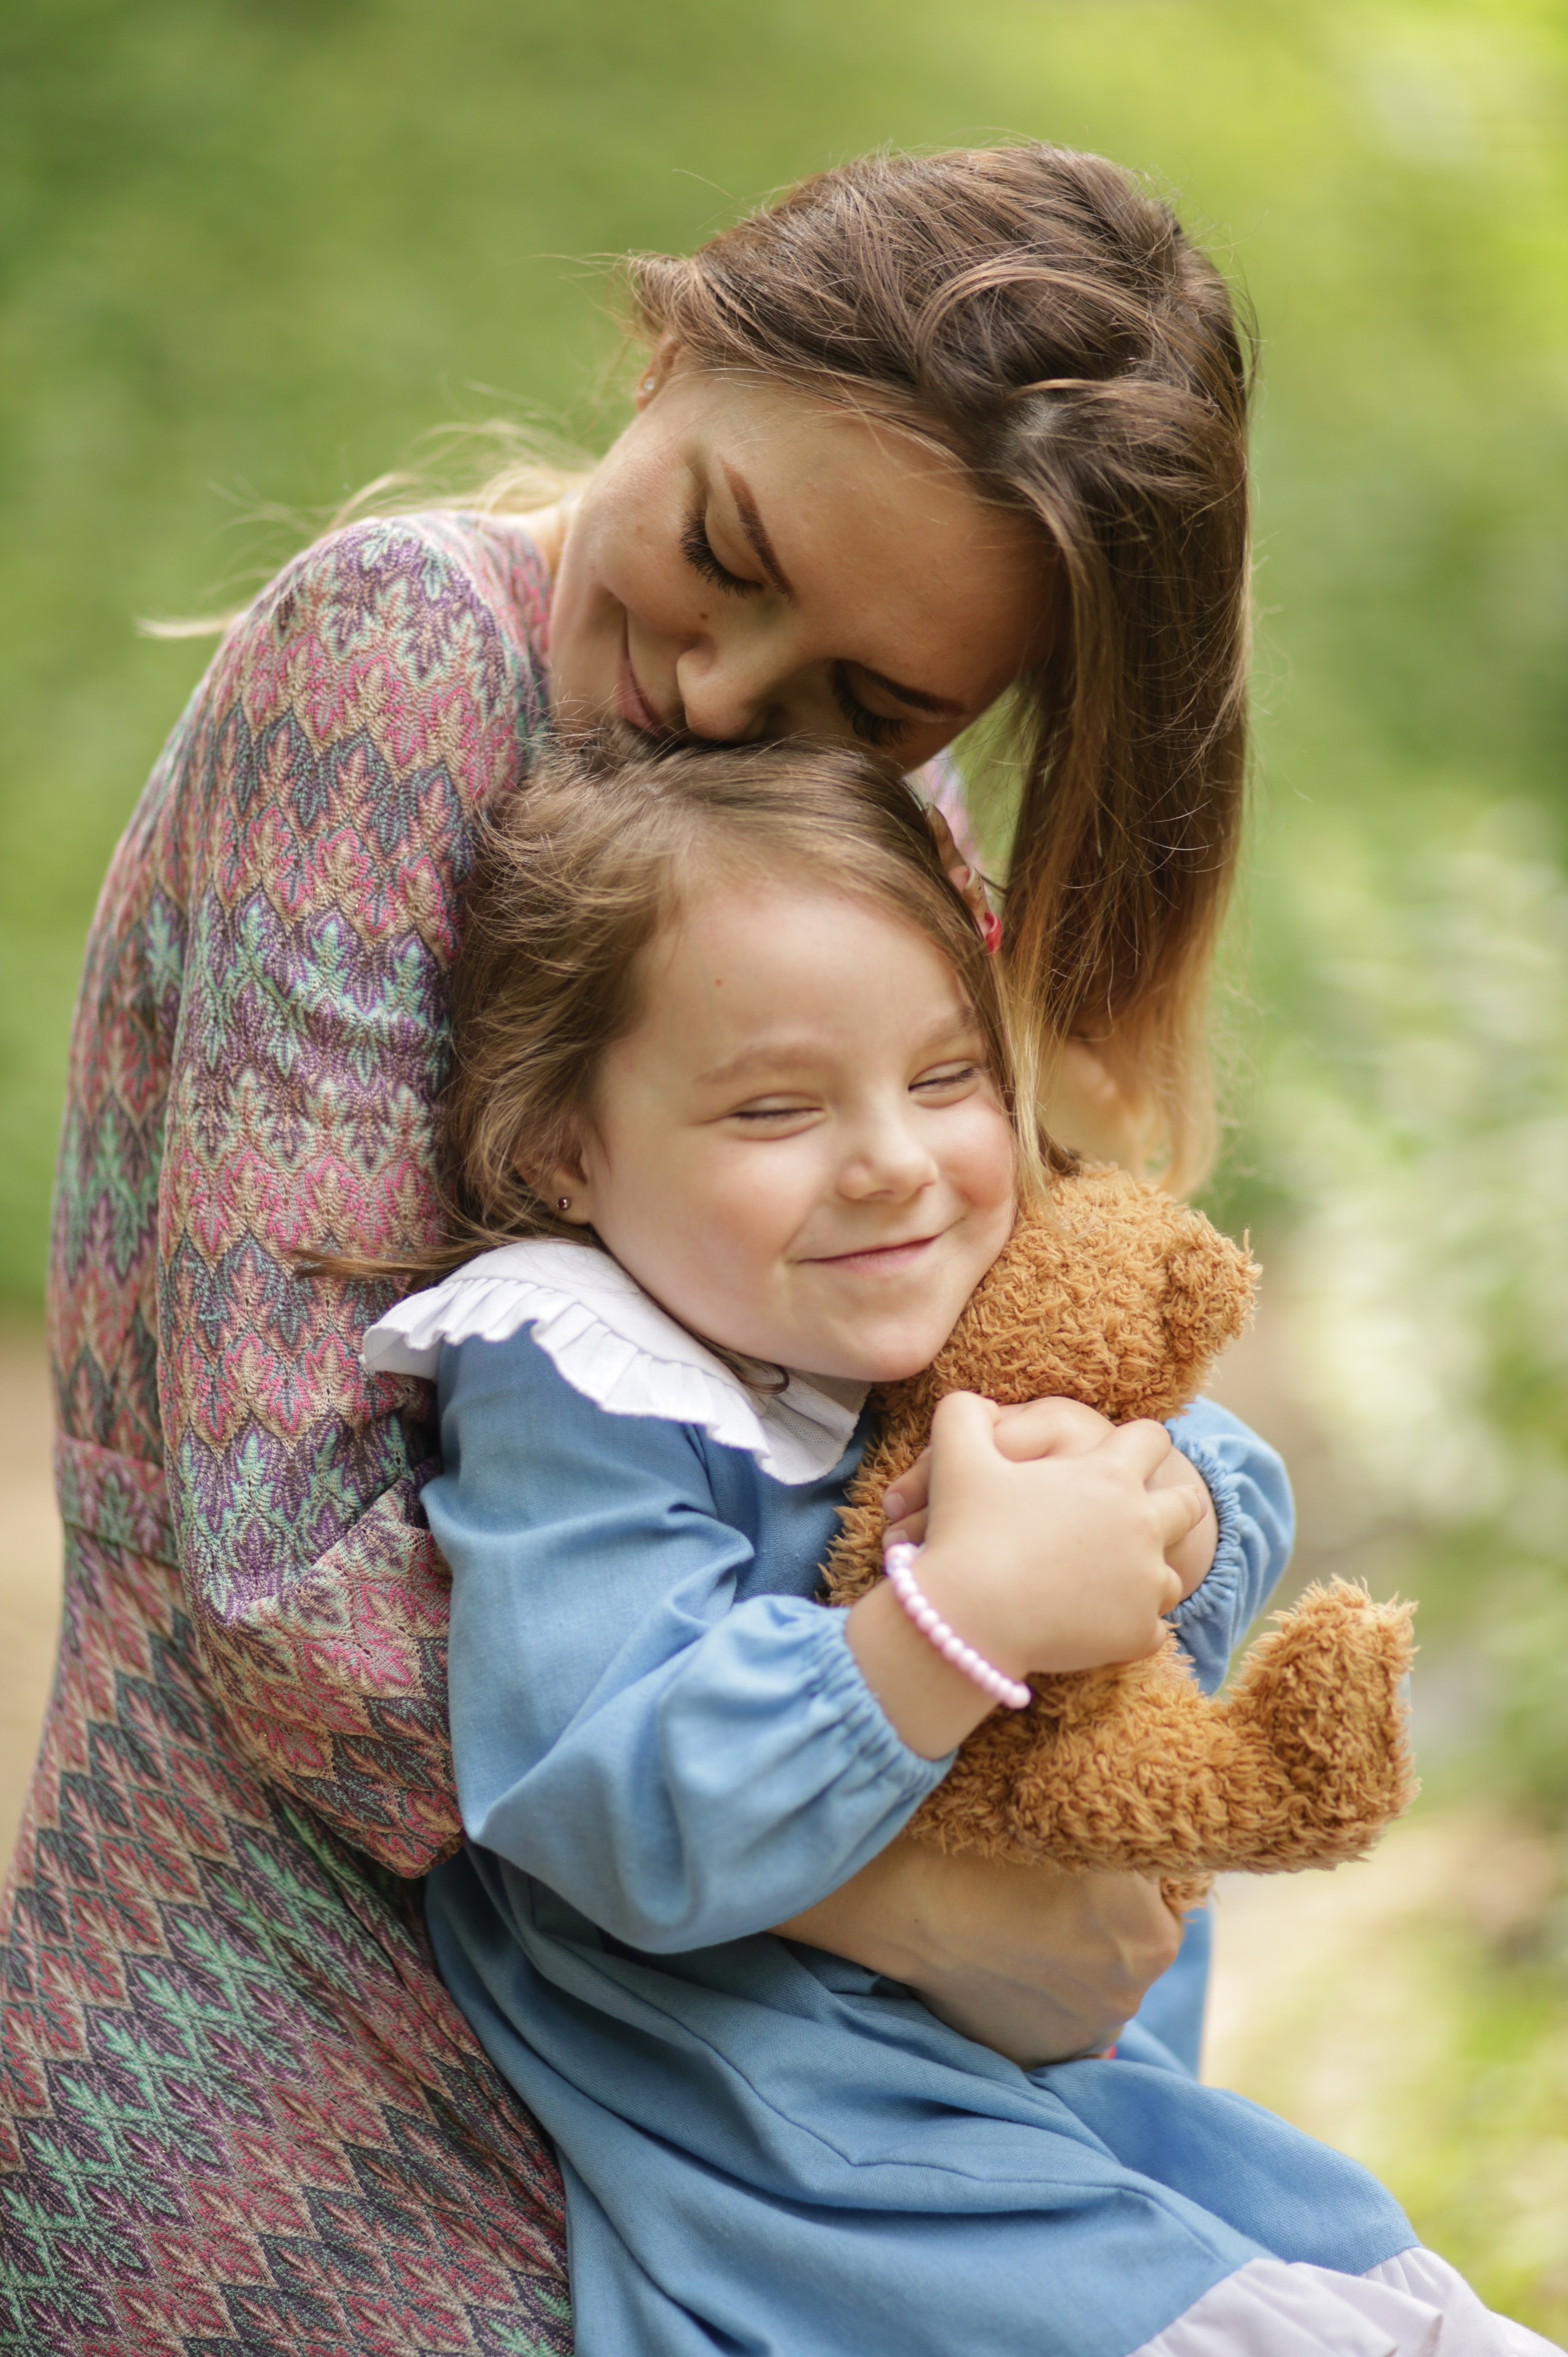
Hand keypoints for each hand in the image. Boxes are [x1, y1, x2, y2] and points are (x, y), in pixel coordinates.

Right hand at [773, 1837, 1182, 2067]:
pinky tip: (1003, 1959)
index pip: (1159, 1901)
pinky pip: (1051, 2016)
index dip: (1122, 1875)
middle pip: (1125, 1946)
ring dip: (1067, 1960)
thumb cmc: (988, 1841)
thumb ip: (1125, 1837)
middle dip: (1097, 1922)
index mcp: (1154, 1938)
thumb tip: (1152, 1832)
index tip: (1080, 1858)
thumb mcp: (1078, 1819)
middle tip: (1043, 1887)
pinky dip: (1034, 1993)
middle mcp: (1130, 1998)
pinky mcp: (1035, 2055)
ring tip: (1016, 1922)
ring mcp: (1080, 2034)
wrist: (903, 1895)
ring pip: (1089, 1983)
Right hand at [886, 1395, 1217, 1599]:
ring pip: (1171, 1575)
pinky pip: (1152, 1630)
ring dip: (1148, 1574)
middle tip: (1146, 1516)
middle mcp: (1141, 1526)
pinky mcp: (1136, 1633)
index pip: (1152, 1439)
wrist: (969, 1619)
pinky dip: (1130, 1628)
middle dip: (1173, 1505)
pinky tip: (1104, 1624)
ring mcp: (1144, 1584)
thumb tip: (975, 1404)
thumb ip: (964, 1414)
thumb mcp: (956, 1456)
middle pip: (1186, 1506)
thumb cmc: (966, 1531)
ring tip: (1120, 1579)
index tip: (1128, 1453)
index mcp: (1108, 1476)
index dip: (1141, 1441)